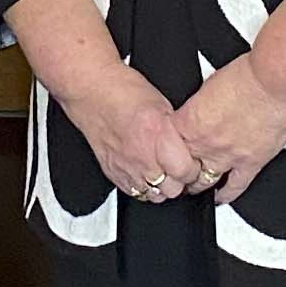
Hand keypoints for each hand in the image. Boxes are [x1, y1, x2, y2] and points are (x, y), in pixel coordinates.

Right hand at [64, 63, 209, 204]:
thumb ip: (177, 130)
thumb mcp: (163, 103)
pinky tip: (145, 171)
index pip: (187, 172)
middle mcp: (143, 156)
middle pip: (172, 189)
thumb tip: (191, 145)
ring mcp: (126, 167)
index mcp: (159, 135)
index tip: (194, 163)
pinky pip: (135, 193)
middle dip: (180, 181)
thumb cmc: (123, 90)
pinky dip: (144, 186)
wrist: (91, 90)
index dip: (194, 170)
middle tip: (179, 168)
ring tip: (162, 171)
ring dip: (162, 186)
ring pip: (155, 196)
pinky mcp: (113, 173)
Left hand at [177, 50, 285, 207]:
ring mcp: (227, 156)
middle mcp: (204, 142)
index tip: (165, 155)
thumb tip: (200, 108)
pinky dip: (226, 194)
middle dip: (178, 173)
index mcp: (189, 121)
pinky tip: (221, 196)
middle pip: (181, 169)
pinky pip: (234, 186)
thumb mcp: (209, 83)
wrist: (274, 82)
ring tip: (195, 186)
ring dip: (198, 185)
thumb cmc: (247, 75)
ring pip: (204, 181)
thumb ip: (201, 104)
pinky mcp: (250, 163)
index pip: (166, 146)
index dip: (165, 152)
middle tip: (177, 175)